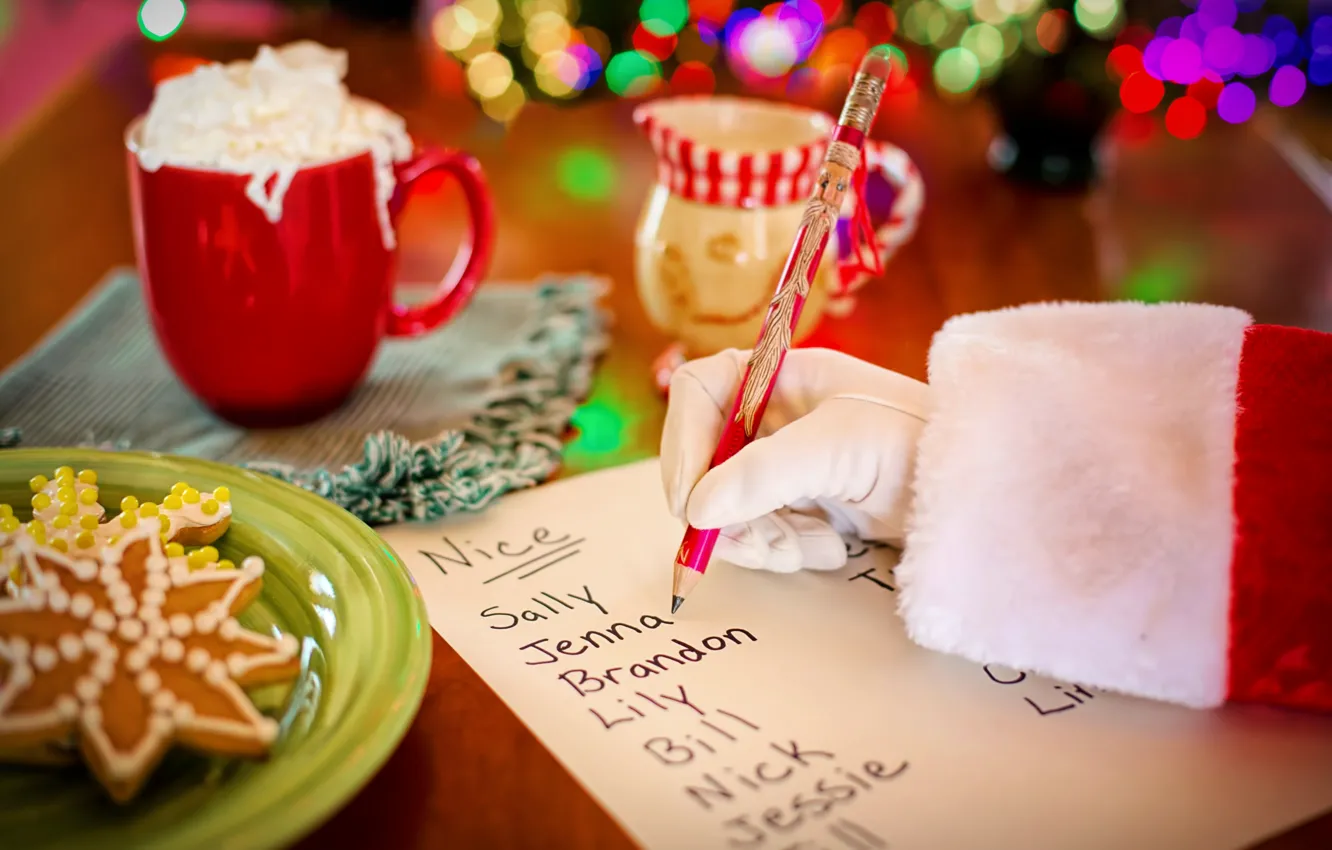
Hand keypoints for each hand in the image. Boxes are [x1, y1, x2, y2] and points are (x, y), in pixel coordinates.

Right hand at [661, 348, 930, 572]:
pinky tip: (830, 551)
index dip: (683, 441)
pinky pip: (760, 530)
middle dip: (724, 508)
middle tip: (754, 542)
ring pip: (727, 505)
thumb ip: (763, 474)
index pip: (699, 393)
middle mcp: (774, 416)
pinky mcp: (803, 503)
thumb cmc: (916, 446)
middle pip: (704, 459)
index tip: (690, 499)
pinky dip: (784, 549)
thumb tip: (696, 510)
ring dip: (760, 538)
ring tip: (812, 549)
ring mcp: (785, 462)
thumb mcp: (838, 449)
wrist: (978, 494)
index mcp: (779, 378)